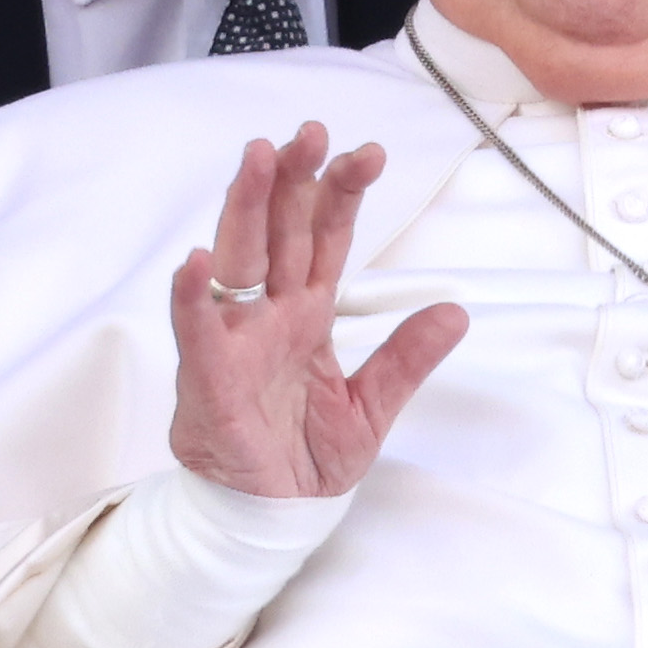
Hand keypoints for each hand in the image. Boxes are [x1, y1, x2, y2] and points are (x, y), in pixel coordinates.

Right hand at [167, 125, 469, 500]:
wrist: (272, 516)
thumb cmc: (307, 457)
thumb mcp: (373, 406)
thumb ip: (407, 357)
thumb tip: (455, 310)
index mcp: (307, 314)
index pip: (325, 239)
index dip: (342, 194)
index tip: (366, 152)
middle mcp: (268, 315)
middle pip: (279, 233)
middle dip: (293, 180)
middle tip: (310, 132)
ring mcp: (235, 340)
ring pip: (238, 261)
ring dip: (244, 209)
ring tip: (257, 159)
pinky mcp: (209, 379)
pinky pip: (196, 332)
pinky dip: (192, 299)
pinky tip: (195, 263)